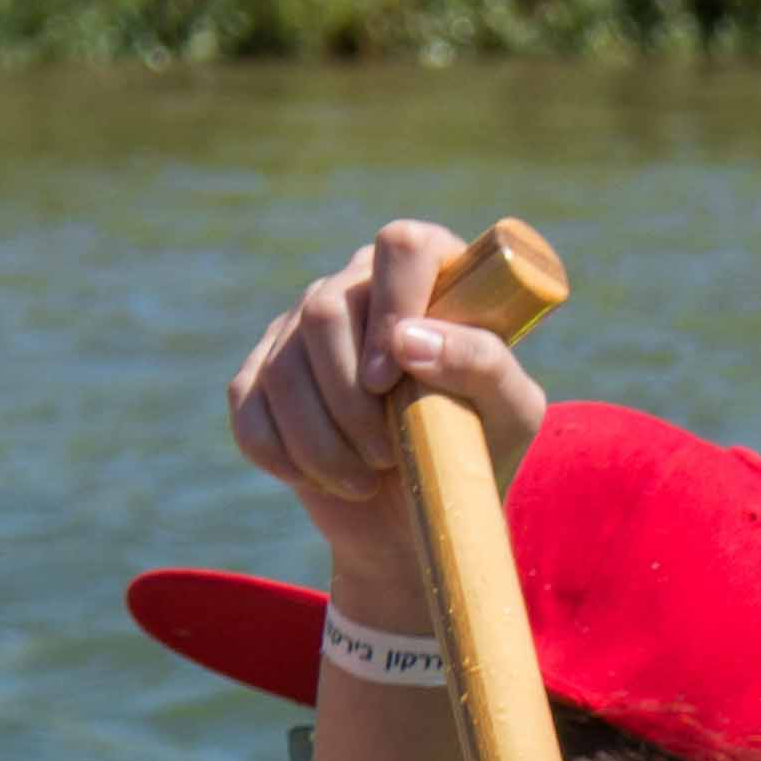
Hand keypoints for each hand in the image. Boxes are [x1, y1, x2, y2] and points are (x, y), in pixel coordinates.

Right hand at [224, 222, 552, 614]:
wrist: (423, 512)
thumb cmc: (479, 446)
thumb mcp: (511, 412)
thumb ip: (482, 364)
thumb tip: (408, 340)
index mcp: (428, 274)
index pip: (403, 248)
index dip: (395, 308)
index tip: (395, 380)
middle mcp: (356, 285)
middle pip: (324, 309)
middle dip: (353, 400)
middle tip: (390, 453)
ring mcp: (299, 328)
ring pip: (283, 369)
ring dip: (323, 442)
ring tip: (367, 478)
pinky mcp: (259, 377)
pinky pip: (249, 408)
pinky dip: (286, 456)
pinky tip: (327, 480)